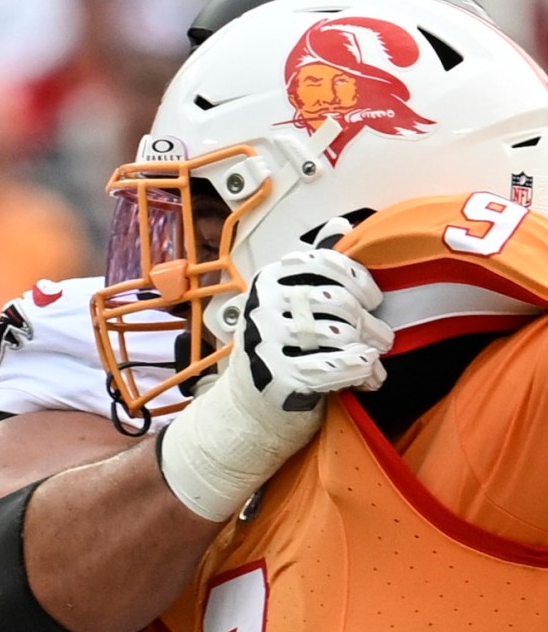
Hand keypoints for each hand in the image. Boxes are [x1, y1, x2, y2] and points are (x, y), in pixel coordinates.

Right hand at [162, 248, 393, 520]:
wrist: (250, 405)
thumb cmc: (282, 348)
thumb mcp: (293, 301)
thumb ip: (317, 266)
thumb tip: (341, 225)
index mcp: (268, 281)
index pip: (324, 264)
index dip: (360, 281)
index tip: (372, 299)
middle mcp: (262, 307)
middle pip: (338, 303)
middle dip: (371, 323)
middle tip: (381, 338)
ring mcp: (267, 342)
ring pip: (340, 334)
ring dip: (369, 349)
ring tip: (373, 359)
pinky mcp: (278, 376)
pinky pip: (336, 367)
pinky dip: (360, 371)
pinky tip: (367, 375)